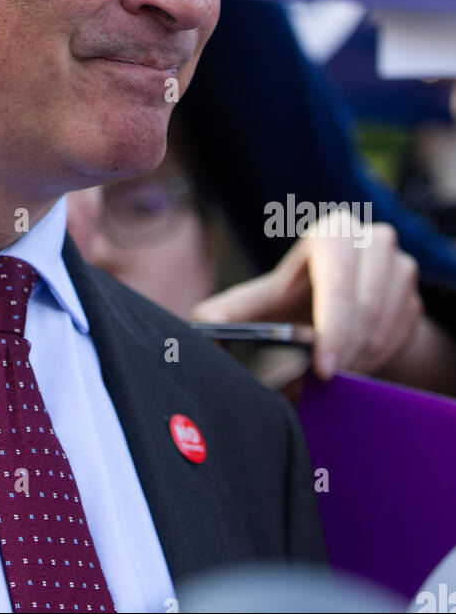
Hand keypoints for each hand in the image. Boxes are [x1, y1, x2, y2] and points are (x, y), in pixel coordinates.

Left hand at [190, 219, 423, 380]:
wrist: (332, 303)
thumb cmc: (289, 300)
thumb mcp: (259, 302)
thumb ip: (224, 314)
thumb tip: (197, 328)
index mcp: (333, 232)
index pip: (338, 283)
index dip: (333, 330)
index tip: (323, 370)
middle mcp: (373, 240)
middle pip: (367, 307)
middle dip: (344, 351)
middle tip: (323, 381)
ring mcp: (401, 267)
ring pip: (386, 326)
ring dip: (359, 357)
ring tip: (330, 370)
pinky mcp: (415, 296)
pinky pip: (402, 337)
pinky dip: (377, 357)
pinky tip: (353, 361)